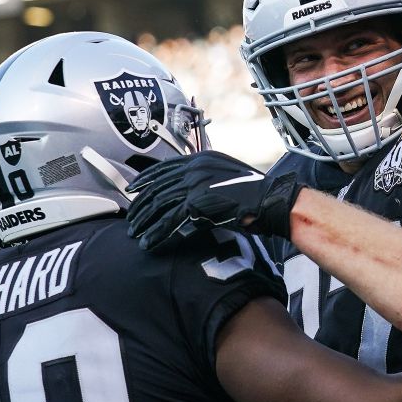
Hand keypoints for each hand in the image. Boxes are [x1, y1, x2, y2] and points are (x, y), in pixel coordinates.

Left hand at [126, 151, 303, 250]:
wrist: (270, 201)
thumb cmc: (254, 193)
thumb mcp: (227, 175)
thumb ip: (207, 178)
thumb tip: (190, 192)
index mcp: (201, 158)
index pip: (165, 167)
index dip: (146, 179)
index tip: (133, 189)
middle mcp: (195, 168)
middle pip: (158, 187)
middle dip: (142, 205)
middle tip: (131, 219)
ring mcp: (195, 183)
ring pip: (160, 204)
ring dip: (145, 221)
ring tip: (136, 234)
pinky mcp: (198, 202)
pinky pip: (170, 221)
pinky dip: (157, 233)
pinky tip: (150, 243)